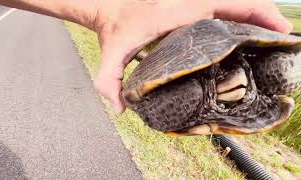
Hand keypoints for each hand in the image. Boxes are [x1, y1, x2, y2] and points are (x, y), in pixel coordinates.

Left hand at [92, 0, 291, 112]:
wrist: (109, 10)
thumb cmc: (114, 29)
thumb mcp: (111, 54)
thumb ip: (109, 80)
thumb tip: (120, 108)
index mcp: (179, 12)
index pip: (227, 6)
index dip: (257, 14)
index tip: (279, 31)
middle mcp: (190, 4)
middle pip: (238, 3)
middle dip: (265, 18)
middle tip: (284, 39)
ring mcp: (192, 5)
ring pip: (234, 5)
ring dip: (257, 17)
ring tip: (275, 37)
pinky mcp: (191, 10)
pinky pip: (223, 9)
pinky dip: (242, 17)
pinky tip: (250, 34)